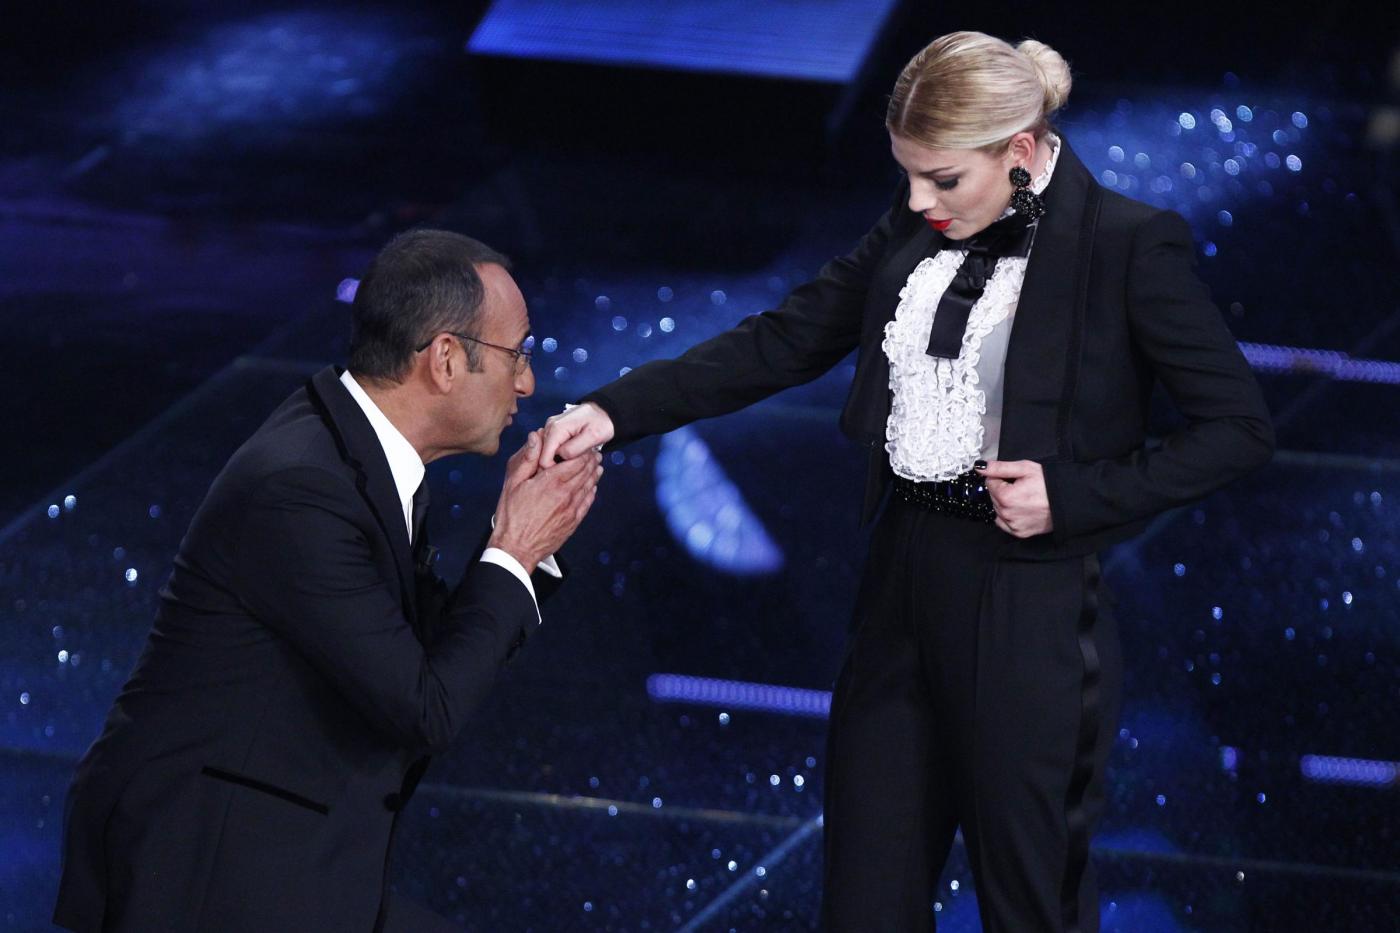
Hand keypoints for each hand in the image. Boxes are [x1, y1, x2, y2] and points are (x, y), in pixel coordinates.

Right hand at [489, 431, 601, 571]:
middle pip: (586, 472)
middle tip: (594, 452)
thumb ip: (527, 459)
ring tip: (596, 466)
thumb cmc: (511, 517)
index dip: (582, 451)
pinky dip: (592, 492)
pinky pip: (587, 503)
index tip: (584, 445)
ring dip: (594, 474)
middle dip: (591, 460)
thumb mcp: (513, 484)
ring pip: (589, 486)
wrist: (516, 549)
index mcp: (551, 482)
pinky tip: (592, 487)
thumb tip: (536, 437)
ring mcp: (572, 509)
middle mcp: (566, 494)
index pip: (576, 460)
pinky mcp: (573, 522)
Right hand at [539, 403, 614, 467]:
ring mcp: (551, 428)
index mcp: (556, 428)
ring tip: (576, 458)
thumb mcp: (593, 437)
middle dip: (557, 465)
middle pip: (544, 456)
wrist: (605, 411)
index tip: (570, 473)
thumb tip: (561, 457)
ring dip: (560, 459)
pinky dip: (561, 454)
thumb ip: (575, 448)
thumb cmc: (602, 422)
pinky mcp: (555, 431)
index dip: (555, 469)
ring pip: (548, 453)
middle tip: (576, 465)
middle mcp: (549, 427)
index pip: (544, 458)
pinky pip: (552, 448)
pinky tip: (573, 454)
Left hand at [974, 460, 1052, 538]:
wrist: (1068, 501)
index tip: (1015, 478)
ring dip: (1005, 502)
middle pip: (993, 496)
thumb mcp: (1025, 469)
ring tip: (1024, 498)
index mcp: (1005, 496)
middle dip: (1003, 489)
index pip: (989, 482)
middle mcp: (1006, 513)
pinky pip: (1004, 523)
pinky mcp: (1019, 533)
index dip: (1001, 477)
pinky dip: (1009, 516)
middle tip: (1022, 487)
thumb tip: (980, 467)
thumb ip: (999, 467)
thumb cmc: (1049, 484)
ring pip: (998, 509)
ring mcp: (1012, 525)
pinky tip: (1022, 509)